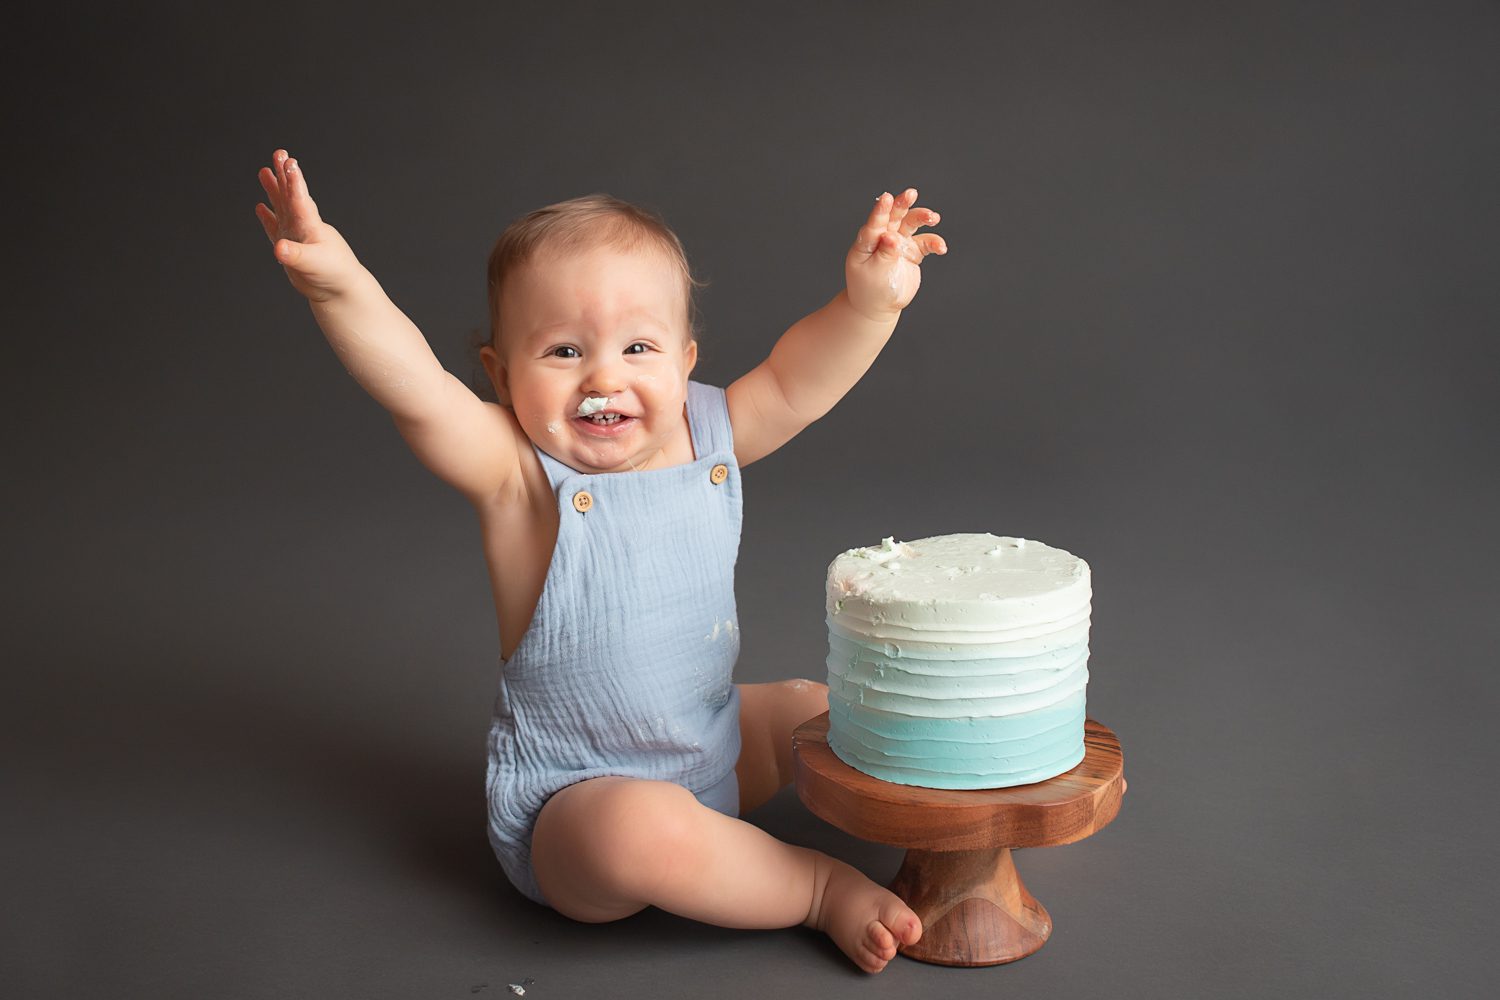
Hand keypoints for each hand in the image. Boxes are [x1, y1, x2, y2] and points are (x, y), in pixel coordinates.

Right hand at [254, 149, 362, 301]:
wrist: (339, 291)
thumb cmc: (333, 275)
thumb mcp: (314, 264)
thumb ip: (295, 255)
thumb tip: (279, 248)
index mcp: (310, 224)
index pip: (300, 197)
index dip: (293, 180)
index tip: (288, 160)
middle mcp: (303, 225)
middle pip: (291, 195)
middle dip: (284, 174)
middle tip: (279, 153)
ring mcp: (296, 235)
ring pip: (282, 207)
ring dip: (274, 190)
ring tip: (264, 171)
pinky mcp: (290, 248)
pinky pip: (275, 227)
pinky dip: (268, 217)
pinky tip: (260, 207)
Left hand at [844, 188, 947, 321]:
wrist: (880, 306)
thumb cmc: (870, 290)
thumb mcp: (875, 273)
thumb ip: (885, 254)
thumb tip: (892, 237)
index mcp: (867, 242)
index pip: (874, 223)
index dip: (881, 210)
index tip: (887, 198)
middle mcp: (883, 238)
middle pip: (894, 216)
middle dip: (903, 204)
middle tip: (911, 193)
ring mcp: (899, 243)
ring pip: (911, 224)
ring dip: (922, 217)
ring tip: (933, 217)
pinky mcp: (912, 251)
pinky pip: (925, 243)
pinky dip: (934, 243)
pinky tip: (941, 248)